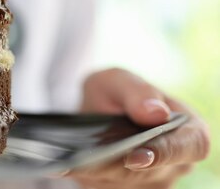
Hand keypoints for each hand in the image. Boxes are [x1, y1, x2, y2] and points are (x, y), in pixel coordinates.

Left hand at [68, 68, 209, 188]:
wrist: (89, 116)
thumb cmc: (111, 95)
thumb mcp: (117, 81)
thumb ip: (137, 91)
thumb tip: (156, 113)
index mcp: (188, 131)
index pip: (191, 146)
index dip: (166, 152)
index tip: (136, 155)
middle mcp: (175, 163)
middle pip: (150, 172)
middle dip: (119, 167)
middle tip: (90, 162)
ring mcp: (151, 182)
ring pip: (125, 184)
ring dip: (100, 175)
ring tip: (73, 163)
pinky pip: (106, 188)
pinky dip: (89, 178)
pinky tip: (68, 168)